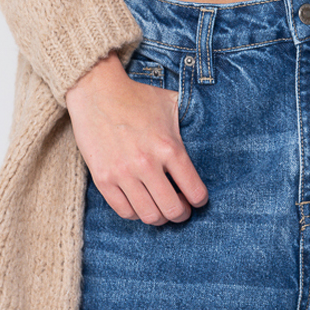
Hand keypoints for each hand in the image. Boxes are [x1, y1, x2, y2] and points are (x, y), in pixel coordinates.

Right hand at [65, 54, 208, 224]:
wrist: (97, 91)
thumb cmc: (137, 97)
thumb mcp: (171, 104)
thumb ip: (190, 122)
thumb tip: (212, 130)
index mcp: (169, 147)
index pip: (194, 190)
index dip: (199, 200)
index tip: (197, 199)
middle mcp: (147, 163)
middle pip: (173, 210)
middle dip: (181, 214)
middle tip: (181, 209)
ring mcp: (123, 173)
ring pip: (149, 216)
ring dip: (159, 217)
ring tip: (161, 209)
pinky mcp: (103, 179)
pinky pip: (124, 211)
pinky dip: (136, 213)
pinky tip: (140, 203)